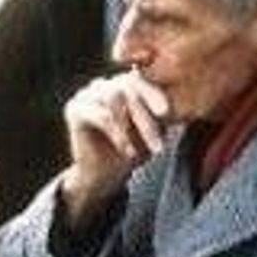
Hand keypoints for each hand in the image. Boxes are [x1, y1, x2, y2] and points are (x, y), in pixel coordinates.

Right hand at [59, 71, 170, 226]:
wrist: (104, 176)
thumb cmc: (133, 151)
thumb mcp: (154, 131)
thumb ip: (162, 113)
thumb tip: (181, 100)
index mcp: (124, 84)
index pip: (140, 79)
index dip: (153, 93)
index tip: (166, 112)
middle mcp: (105, 84)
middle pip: (127, 88)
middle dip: (145, 118)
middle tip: (159, 145)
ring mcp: (87, 93)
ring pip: (114, 99)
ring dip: (133, 128)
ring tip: (143, 152)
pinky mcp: (75, 108)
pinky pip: (100, 115)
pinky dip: (118, 134)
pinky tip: (127, 151)